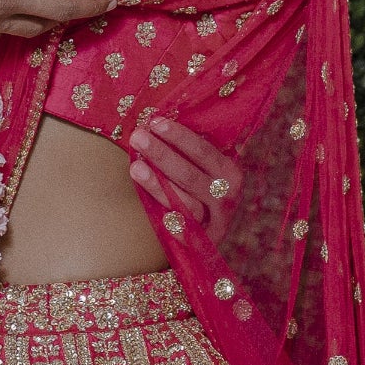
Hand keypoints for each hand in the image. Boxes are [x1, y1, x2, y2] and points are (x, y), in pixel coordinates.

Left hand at [129, 115, 239, 233]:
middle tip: (138, 137)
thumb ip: (188, 151)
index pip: (203, 151)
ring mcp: (214, 221)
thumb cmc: (202, 189)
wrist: (214, 230)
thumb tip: (156, 123)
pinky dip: (169, 219)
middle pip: (190, 175)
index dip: (179, 136)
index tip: (155, 122)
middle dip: (162, 154)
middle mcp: (226, 197)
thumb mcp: (205, 168)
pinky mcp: (202, 242)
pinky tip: (151, 206)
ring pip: (185, 203)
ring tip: (135, 167)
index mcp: (229, 173)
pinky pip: (183, 230)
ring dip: (158, 184)